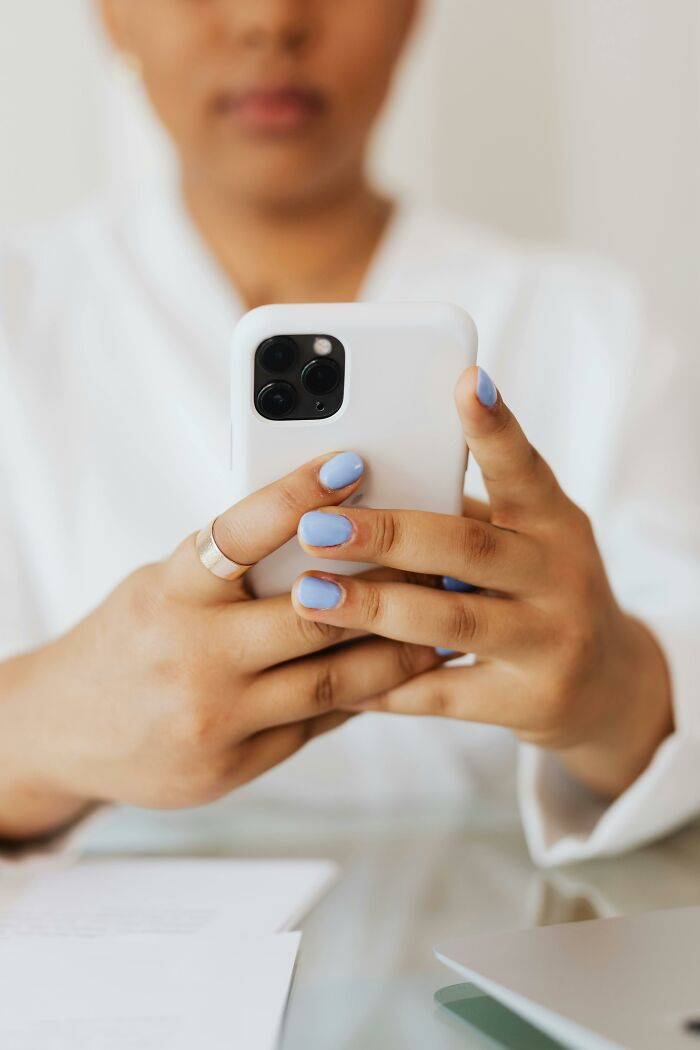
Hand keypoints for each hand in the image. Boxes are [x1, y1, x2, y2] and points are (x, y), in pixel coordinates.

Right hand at [0, 452, 437, 840]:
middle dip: (385, 587)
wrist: (63, 732)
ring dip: (398, 651)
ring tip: (443, 622)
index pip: (239, 534)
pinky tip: (402, 673)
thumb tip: (324, 536)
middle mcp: (192, 655)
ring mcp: (215, 719)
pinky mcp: (234, 765)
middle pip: (311, 615)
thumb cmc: (126, 640)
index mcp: (169, 593)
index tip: (351, 463)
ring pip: (332, 682)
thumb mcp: (162, 587)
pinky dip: (364, 695)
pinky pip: (317, 725)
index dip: (297, 495)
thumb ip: (231, 571)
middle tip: (439, 559)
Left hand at [291, 368, 672, 799]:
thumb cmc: (541, 591)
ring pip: (451, 620)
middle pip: (468, 547)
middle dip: (386, 533)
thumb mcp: (526, 542)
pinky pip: (443, 694)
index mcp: (555, 522)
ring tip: (308, 594)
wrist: (608, 687)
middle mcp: (561, 576)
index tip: (466, 381)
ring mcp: (550, 642)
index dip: (495, 427)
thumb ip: (461, 517)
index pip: (523, 468)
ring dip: (372, 607)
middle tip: (314, 524)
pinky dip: (385, 685)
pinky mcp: (529, 702)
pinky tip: (335, 675)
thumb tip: (359, 487)